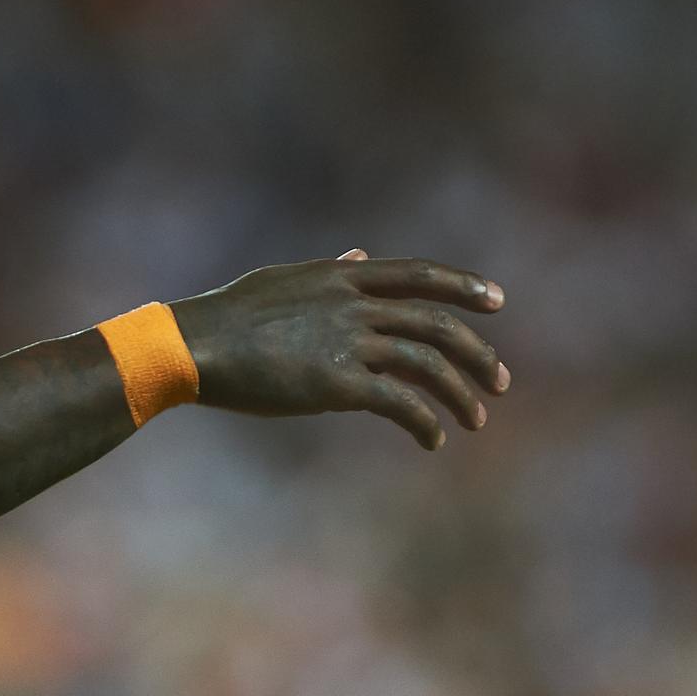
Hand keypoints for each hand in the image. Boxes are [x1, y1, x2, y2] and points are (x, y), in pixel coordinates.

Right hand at [168, 251, 508, 449]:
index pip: (418, 274)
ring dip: (460, 395)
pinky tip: (431, 439)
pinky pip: (399, 403)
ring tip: (474, 421)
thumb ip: (331, 270)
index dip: (463, 286)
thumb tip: (359, 256)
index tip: (497, 300)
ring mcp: (347, 342)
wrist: (195, 345)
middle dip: (478, 353)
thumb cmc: (232, 315)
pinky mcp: (336, 384)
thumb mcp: (287, 279)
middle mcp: (352, 305)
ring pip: (427, 364)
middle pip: (435, 324)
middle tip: (500, 382)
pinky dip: (424, 422)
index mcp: (342, 277)